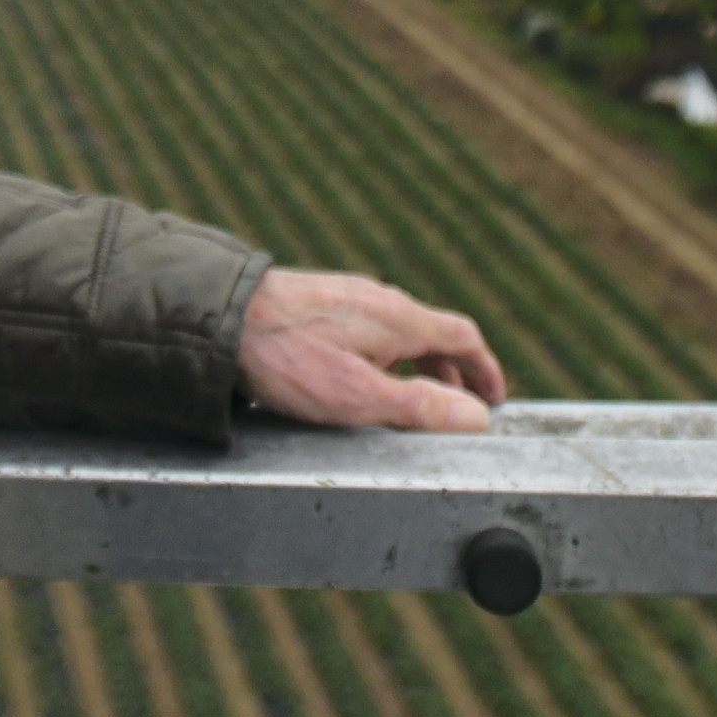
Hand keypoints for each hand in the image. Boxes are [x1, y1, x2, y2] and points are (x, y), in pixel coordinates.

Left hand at [236, 270, 508, 432]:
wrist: (221, 315)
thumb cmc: (288, 358)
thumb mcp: (359, 396)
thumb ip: (419, 408)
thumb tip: (476, 417)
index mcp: (399, 319)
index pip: (463, 336)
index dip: (486, 370)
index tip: (494, 398)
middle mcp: (379, 300)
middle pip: (433, 334)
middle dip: (452, 373)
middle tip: (456, 409)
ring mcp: (347, 298)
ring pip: (399, 333)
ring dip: (417, 365)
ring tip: (410, 400)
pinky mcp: (319, 304)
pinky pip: (369, 329)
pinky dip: (386, 356)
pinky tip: (360, 377)